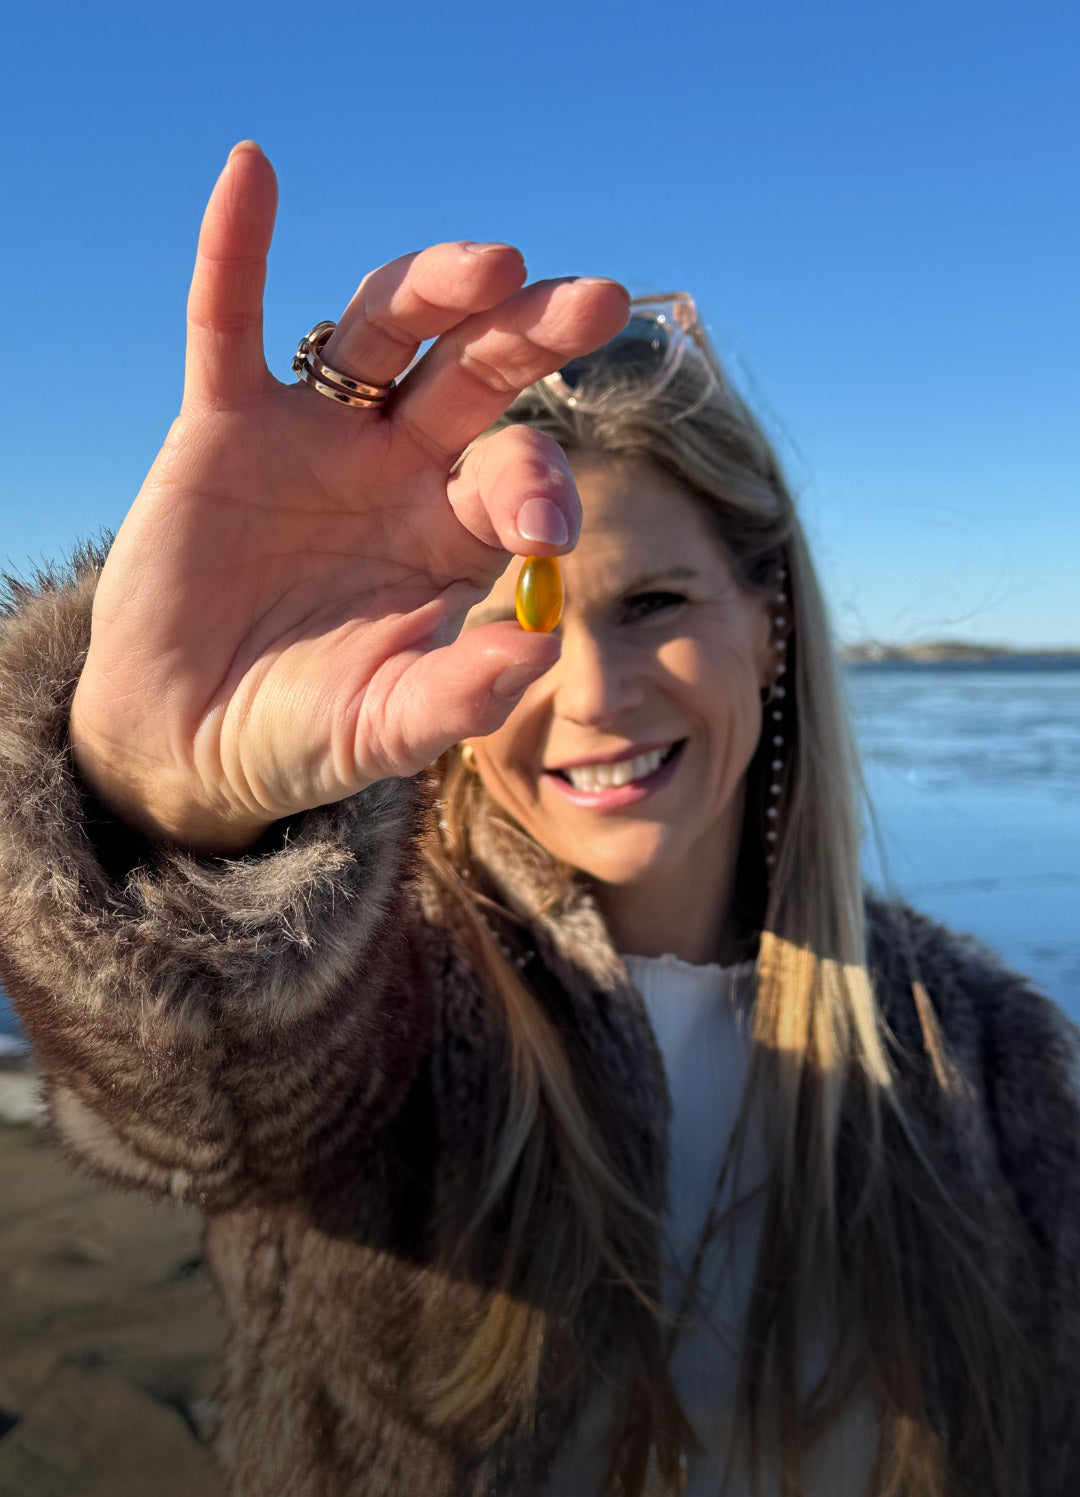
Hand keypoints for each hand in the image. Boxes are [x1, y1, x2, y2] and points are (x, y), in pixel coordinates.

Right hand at [70, 143, 627, 852]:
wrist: (185, 733)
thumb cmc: (299, 731)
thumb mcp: (385, 727)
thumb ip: (460, 693)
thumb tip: (541, 644)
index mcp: (452, 530)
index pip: (515, 473)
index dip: (538, 485)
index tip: (544, 528)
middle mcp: (398, 465)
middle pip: (477, 371)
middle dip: (534, 332)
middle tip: (596, 302)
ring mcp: (317, 434)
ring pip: (381, 330)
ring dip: (431, 287)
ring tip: (492, 264)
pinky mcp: (226, 422)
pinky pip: (229, 322)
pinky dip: (235, 251)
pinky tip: (253, 175)